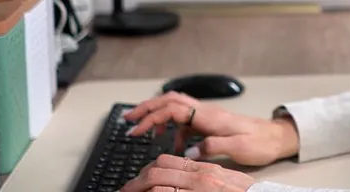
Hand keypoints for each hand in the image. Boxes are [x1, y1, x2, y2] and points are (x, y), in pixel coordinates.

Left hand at [121, 154, 255, 191]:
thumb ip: (203, 174)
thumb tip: (183, 178)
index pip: (167, 161)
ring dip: (139, 190)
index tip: (139, 179)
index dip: (147, 169)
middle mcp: (199, 177)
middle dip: (136, 181)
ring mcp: (198, 189)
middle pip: (158, 171)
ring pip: (159, 185)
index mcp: (204, 169)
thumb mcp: (224, 179)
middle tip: (125, 190)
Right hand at [123, 91, 299, 165]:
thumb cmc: (261, 142)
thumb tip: (190, 152)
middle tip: (128, 120)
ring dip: (157, 116)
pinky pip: (185, 120)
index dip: (152, 117)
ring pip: (176, 108)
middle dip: (146, 108)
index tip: (135, 130)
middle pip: (170, 101)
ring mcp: (208, 116)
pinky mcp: (210, 123)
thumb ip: (213, 148)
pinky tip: (174, 145)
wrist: (277, 137)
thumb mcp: (239, 148)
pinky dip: (173, 129)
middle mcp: (207, 112)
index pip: (174, 109)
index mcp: (210, 116)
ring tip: (143, 132)